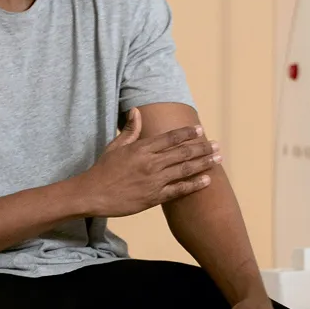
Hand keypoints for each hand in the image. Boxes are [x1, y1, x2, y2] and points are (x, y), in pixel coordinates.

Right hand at [78, 108, 220, 216]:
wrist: (91, 194)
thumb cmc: (103, 170)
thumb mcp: (115, 146)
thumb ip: (130, 130)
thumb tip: (136, 111)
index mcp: (142, 148)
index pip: (171, 137)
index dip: (188, 133)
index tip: (201, 130)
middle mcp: (151, 163)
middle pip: (183, 152)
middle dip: (202, 148)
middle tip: (217, 144)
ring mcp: (154, 181)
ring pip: (185, 170)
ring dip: (204, 163)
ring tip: (218, 158)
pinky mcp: (154, 197)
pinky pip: (179, 190)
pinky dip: (194, 184)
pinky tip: (207, 180)